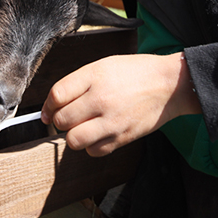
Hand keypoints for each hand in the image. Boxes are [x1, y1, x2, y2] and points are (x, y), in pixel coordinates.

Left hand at [42, 53, 199, 155]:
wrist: (170, 84)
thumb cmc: (136, 73)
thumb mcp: (104, 66)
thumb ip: (77, 83)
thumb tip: (51, 107)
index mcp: (95, 76)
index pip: (56, 95)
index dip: (47, 105)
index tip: (49, 109)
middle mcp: (101, 98)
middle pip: (61, 119)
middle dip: (59, 120)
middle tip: (69, 116)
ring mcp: (112, 120)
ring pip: (73, 140)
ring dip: (73, 135)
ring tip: (82, 126)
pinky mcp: (122, 137)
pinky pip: (93, 151)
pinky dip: (91, 146)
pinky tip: (98, 134)